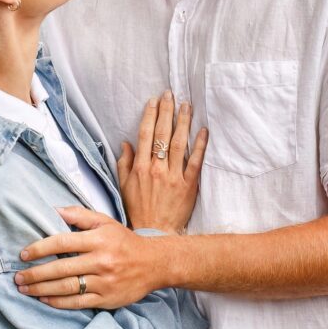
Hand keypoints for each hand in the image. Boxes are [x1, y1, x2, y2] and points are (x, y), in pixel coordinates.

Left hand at [14, 205, 167, 309]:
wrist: (155, 264)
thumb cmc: (125, 241)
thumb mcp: (105, 222)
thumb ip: (80, 215)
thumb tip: (54, 210)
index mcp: (99, 239)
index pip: (62, 242)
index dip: (40, 248)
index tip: (24, 254)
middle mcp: (101, 261)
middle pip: (61, 268)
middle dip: (35, 274)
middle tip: (17, 277)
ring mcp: (104, 282)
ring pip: (67, 287)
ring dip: (42, 289)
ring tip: (25, 289)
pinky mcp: (107, 299)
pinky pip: (78, 303)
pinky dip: (58, 302)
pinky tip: (44, 299)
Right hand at [116, 91, 207, 232]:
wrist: (154, 234)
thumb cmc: (138, 210)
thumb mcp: (124, 187)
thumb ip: (124, 163)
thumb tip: (125, 143)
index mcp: (140, 168)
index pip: (145, 135)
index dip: (149, 115)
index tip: (154, 101)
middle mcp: (156, 169)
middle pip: (162, 134)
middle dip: (166, 111)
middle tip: (170, 94)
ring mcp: (173, 177)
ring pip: (179, 144)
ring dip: (183, 122)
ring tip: (187, 105)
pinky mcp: (188, 185)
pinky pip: (195, 162)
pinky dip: (199, 145)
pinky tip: (203, 131)